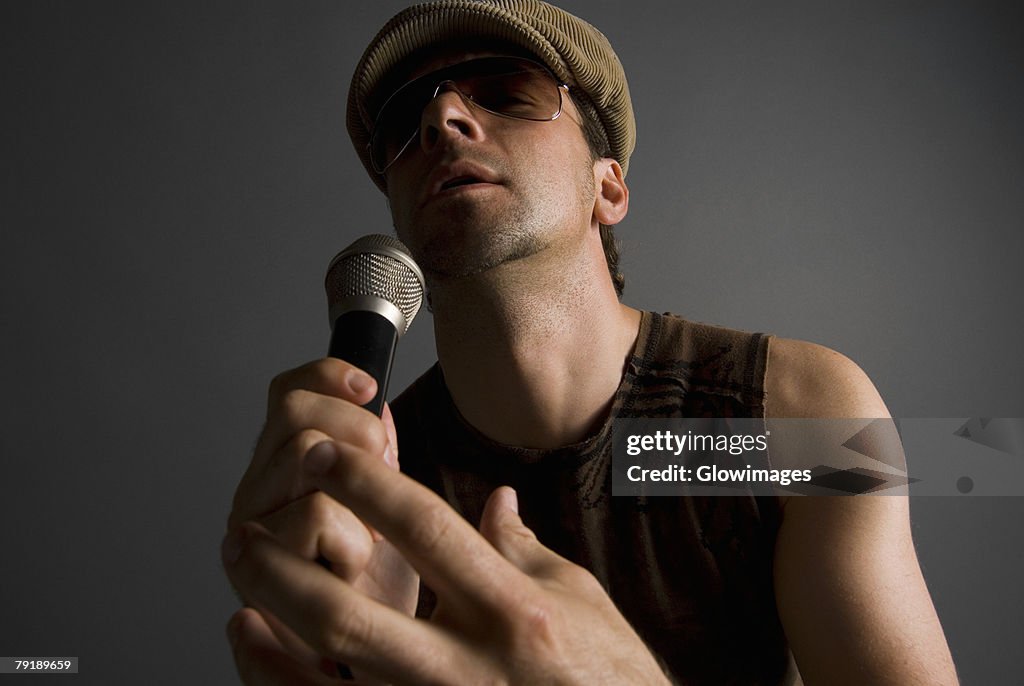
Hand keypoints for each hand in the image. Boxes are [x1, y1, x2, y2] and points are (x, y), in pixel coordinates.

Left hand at [222, 431, 670, 684]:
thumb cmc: (608, 676)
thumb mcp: (578, 598)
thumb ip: (523, 549)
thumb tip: (494, 502)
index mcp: (513, 610)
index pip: (428, 531)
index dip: (367, 487)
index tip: (326, 453)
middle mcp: (469, 665)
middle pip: (356, 608)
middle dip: (292, 557)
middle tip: (254, 514)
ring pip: (332, 666)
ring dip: (274, 611)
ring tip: (242, 560)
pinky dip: (283, 674)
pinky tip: (254, 639)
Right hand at [225, 358, 418, 681]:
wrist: (376, 662)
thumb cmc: (380, 587)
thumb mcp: (388, 506)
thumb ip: (375, 453)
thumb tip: (376, 400)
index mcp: (282, 470)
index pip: (288, 392)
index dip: (328, 376)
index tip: (371, 388)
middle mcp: (257, 493)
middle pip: (297, 415)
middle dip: (358, 436)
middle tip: (381, 479)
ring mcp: (251, 531)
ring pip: (309, 459)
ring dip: (357, 498)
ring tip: (364, 538)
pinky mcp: (256, 570)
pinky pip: (316, 517)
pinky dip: (350, 542)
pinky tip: (349, 568)